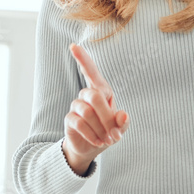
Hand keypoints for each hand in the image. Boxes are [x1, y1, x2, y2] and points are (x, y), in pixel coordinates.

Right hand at [63, 43, 128, 160]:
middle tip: (114, 134)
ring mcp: (76, 106)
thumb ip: (123, 121)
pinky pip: (80, 123)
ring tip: (106, 140)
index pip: (90, 71)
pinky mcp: (69, 119)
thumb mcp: (120, 128)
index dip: (83, 59)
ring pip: (87, 111)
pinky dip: (92, 135)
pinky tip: (97, 142)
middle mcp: (86, 95)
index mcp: (101, 90)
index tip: (73, 46)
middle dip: (106, 116)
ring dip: (100, 128)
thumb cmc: (108, 132)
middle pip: (94, 96)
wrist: (92, 148)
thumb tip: (123, 115)